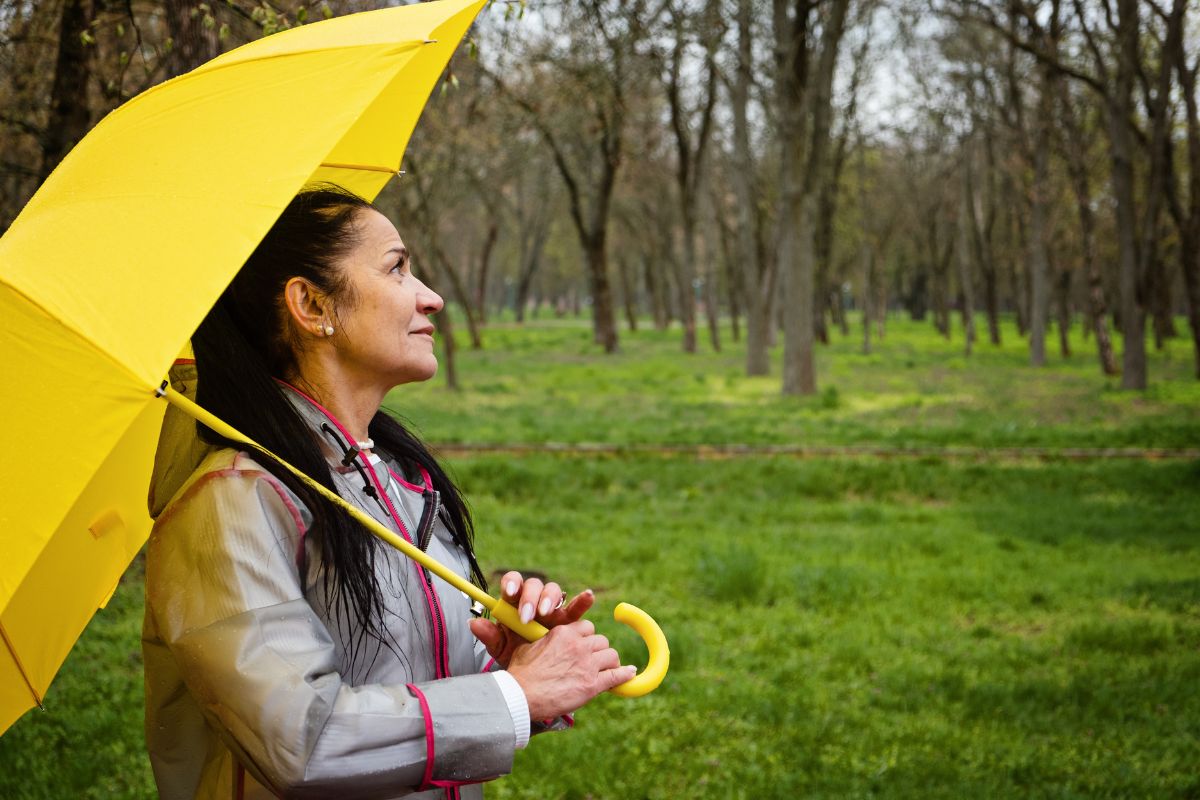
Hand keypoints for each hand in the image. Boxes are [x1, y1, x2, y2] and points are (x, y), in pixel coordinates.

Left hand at [470, 571, 593, 668]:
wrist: (534, 676)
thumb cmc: (515, 657)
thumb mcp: (501, 650)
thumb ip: (490, 636)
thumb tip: (473, 623)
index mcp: (514, 603)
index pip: (512, 584)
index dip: (512, 584)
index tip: (510, 593)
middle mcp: (534, 600)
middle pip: (534, 585)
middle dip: (531, 597)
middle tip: (528, 614)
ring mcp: (552, 607)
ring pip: (553, 591)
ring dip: (550, 599)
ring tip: (548, 613)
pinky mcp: (569, 618)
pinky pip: (577, 606)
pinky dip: (582, 600)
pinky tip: (588, 597)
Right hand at [504, 619, 636, 719]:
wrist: (520, 697)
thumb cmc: (521, 674)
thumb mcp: (529, 648)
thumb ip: (544, 641)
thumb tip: (546, 641)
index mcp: (563, 634)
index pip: (587, 628)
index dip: (587, 638)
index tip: (584, 647)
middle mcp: (578, 645)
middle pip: (602, 641)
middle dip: (599, 651)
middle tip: (594, 662)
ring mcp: (587, 665)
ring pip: (612, 655)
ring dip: (610, 663)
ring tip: (607, 670)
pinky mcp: (592, 685)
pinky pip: (617, 675)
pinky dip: (625, 675)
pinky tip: (630, 674)